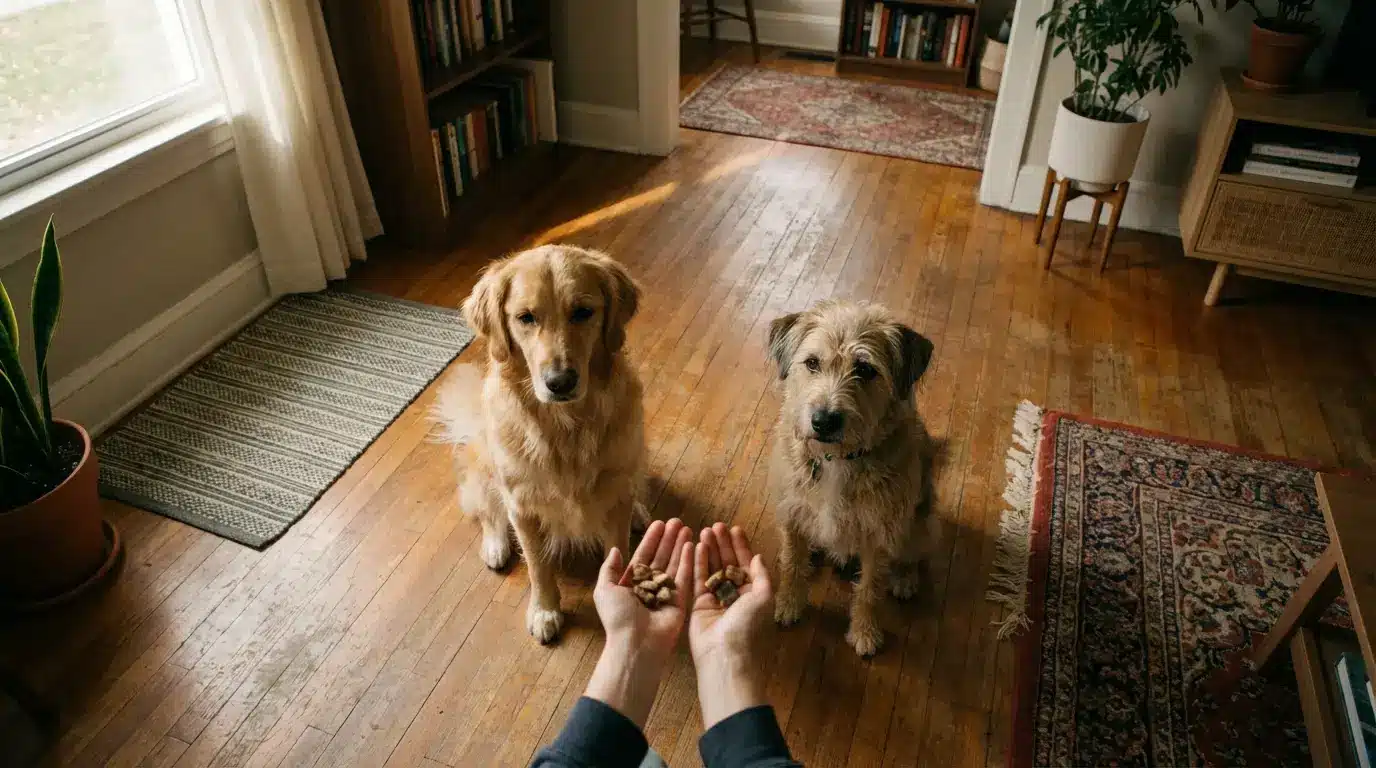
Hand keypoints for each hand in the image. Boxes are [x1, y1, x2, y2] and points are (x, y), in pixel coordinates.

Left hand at [584, 518, 692, 726]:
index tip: (659, 523)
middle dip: (668, 539)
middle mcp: (649, 587)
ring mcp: (666, 593)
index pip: (643, 556)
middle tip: (677, 521)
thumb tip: (616, 550)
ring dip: (680, 545)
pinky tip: (692, 545)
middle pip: (661, 557)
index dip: (651, 539)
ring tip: (686, 528)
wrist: (636, 643)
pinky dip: (688, 560)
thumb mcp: (604, 590)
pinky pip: (685, 577)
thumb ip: (609, 569)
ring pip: (674, 564)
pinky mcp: (680, 601)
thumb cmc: (618, 617)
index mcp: (631, 584)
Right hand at [689, 523, 773, 727]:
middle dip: (723, 545)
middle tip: (716, 525)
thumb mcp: (764, 598)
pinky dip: (697, 563)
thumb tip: (758, 556)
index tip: (734, 528)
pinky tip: (695, 546)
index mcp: (754, 595)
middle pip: (728, 564)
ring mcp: (716, 600)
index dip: (741, 546)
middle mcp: (735, 596)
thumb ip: (761, 575)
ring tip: (704, 530)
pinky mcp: (698, 605)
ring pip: (712, 569)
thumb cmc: (748, 627)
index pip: (747, 565)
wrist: (725, 656)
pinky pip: (698, 580)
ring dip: (709, 550)